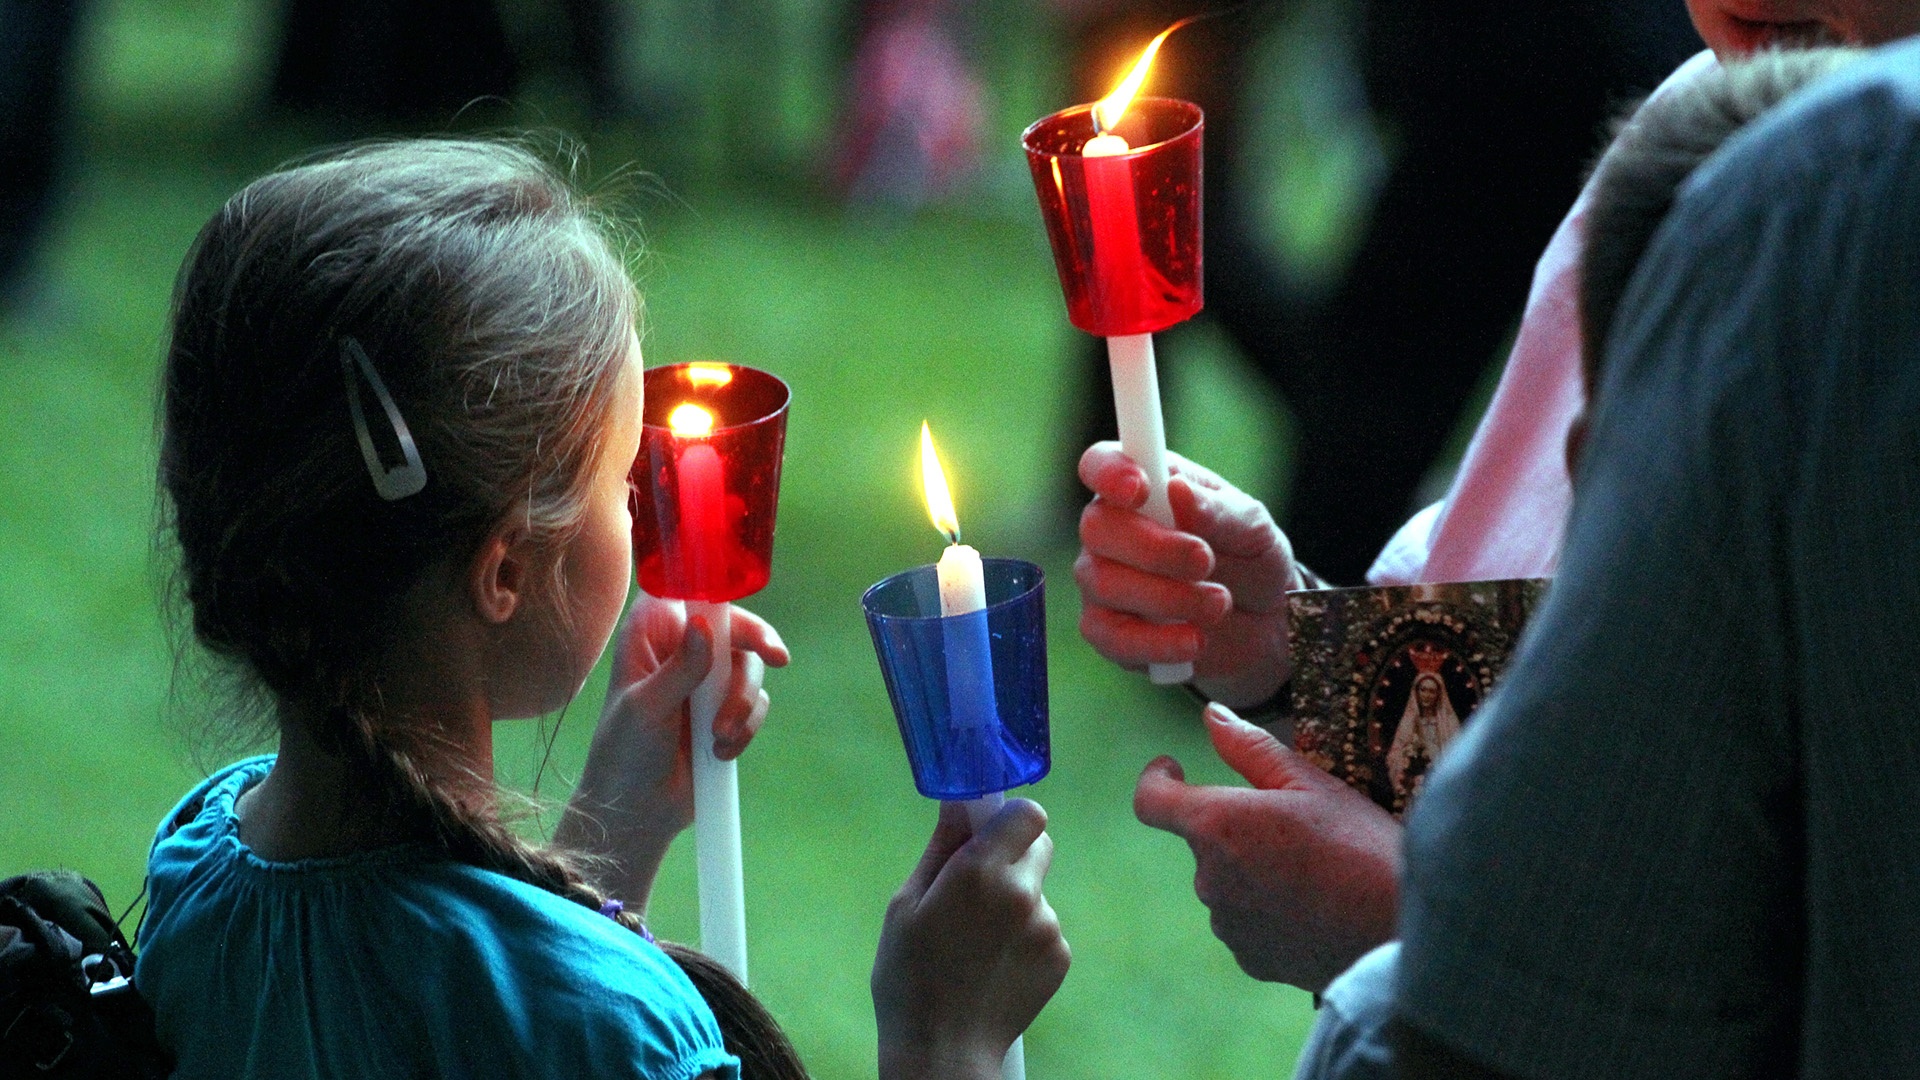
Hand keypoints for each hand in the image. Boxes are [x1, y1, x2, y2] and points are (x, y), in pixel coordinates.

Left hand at [554, 595, 789, 907]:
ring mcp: (706, 678)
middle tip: (777, 659)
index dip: (719, 585)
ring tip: (720, 736)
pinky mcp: (725, 708)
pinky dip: (745, 727)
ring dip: (743, 704)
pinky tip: (720, 751)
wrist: (639, 810)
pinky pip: (757, 703)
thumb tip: (706, 626)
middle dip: (754, 650)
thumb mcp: (648, 708)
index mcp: (650, 632)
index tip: (743, 601)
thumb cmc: (625, 752)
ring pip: (750, 667)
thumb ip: (680, 668)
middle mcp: (681, 646)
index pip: (689, 589)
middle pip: (735, 625)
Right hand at [874, 800, 1069, 1079]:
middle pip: (1039, 843)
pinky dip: (1025, 937)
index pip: (1027, 811)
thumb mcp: (906, 904)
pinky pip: (1045, 927)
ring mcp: (1046, 926)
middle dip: (1013, 854)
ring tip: (978, 942)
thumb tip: (958, 800)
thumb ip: (941, 846)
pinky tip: (994, 964)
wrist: (944, 1050)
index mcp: (979, 870)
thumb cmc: (909, 976)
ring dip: (1016, 901)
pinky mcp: (1059, 956)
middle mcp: (1021, 892)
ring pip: (1038, 890)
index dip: (1010, 818)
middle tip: (981, 885)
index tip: (991, 831)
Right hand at [1075, 442, 1297, 707]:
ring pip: (1104, 583)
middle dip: (1154, 547)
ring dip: (1169, 596)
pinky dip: (1157, 641)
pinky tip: (1195, 640)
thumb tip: (1177, 491)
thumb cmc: (1251, 558)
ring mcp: (1103, 581)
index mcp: (1142, 486)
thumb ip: (1217, 510)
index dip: (1110, 473)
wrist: (1265, 623)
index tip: (1142, 489)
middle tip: (1205, 560)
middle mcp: (1112, 529)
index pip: (1100, 464)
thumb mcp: (1252, 527)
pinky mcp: (1109, 632)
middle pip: (1096, 527)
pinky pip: (1112, 637)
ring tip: (1220, 603)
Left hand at [1135, 704, 1400, 991]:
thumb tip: (1211, 717)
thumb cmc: (1362, 848)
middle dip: (1238, 829)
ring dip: (1255, 871)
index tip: (1175, 770)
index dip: (1158, 780)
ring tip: (1316, 872)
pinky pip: (1247, 922)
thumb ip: (1250, 748)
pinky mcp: (1250, 959)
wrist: (1401, 933)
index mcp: (1218, 825)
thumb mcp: (1312, 783)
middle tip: (1299, 829)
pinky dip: (1269, 910)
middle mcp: (1210, 878)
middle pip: (1206, 842)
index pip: (1151, 801)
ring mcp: (1228, 924)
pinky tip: (1316, 907)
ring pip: (1228, 883)